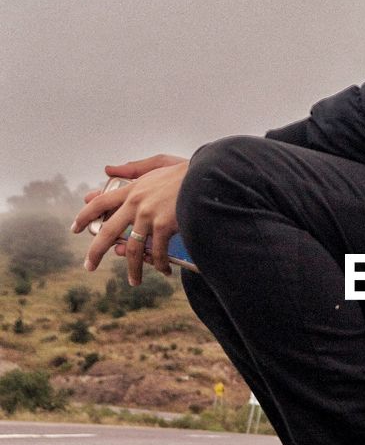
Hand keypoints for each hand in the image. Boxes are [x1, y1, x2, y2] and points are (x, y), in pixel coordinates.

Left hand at [72, 155, 189, 283]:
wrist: (209, 177)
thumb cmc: (188, 170)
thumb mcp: (159, 162)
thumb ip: (134, 167)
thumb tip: (108, 169)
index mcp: (133, 188)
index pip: (101, 202)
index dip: (85, 216)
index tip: (75, 229)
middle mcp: (136, 203)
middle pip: (108, 231)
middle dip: (96, 252)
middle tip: (89, 266)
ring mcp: (149, 215)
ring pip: (134, 248)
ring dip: (133, 268)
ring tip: (134, 282)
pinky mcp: (164, 225)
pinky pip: (157, 251)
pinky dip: (160, 264)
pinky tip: (164, 271)